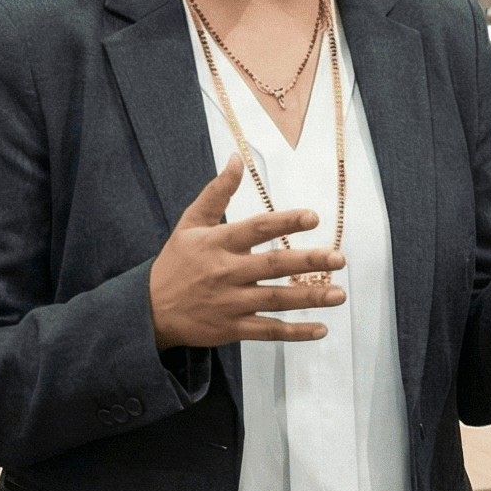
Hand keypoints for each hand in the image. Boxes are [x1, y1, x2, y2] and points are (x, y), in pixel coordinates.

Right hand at [149, 155, 346, 349]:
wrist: (150, 309)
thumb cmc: (175, 262)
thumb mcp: (189, 223)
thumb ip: (216, 192)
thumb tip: (235, 158)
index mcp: (218, 243)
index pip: (256, 228)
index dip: (285, 222)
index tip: (313, 217)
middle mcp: (226, 272)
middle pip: (273, 265)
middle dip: (308, 262)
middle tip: (339, 258)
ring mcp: (230, 303)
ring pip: (276, 300)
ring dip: (310, 298)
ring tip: (339, 294)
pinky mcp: (232, 329)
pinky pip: (269, 332)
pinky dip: (295, 333)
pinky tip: (321, 328)